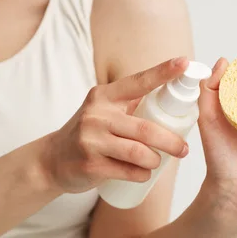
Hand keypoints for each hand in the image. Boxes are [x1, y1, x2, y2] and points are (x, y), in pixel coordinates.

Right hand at [42, 57, 190, 192]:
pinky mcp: (90, 165)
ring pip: (138, 152)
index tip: (184, 63)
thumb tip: (173, 98)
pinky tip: (144, 174)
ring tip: (158, 162)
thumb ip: (131, 104)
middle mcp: (96, 115)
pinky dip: (141, 174)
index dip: (163, 72)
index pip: (138, 81)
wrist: (52, 160)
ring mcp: (91, 140)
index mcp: (104, 96)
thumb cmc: (91, 133)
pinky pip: (127, 171)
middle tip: (184, 149)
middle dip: (171, 141)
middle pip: (145, 128)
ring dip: (155, 160)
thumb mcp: (104, 111)